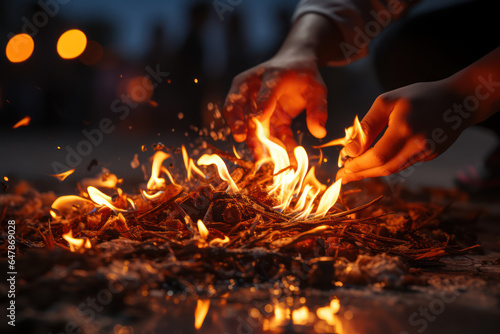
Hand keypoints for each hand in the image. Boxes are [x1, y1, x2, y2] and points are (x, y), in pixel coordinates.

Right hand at [223, 54, 327, 157]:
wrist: (293, 65)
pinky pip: (258, 131)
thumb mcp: (317, 90)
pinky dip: (267, 145)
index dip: (262, 107)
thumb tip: (319, 133)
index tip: (259, 121)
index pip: (264, 93)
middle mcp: (254, 86)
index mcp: (273, 76)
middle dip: (247, 131)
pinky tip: (279, 158)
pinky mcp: (255, 114)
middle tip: (254, 149)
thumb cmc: (304, 76)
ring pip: (242, 121)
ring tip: (260, 159)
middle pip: (242, 108)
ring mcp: (250, 100)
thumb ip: (318, 109)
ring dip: (252, 141)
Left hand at [337, 80, 469, 182]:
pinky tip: (374, 162)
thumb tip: (350, 150)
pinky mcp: (431, 155)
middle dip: (361, 174)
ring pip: (394, 169)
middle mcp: (418, 144)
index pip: (377, 156)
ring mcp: (427, 152)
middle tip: (343, 176)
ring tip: (354, 172)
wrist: (458, 100)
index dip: (358, 166)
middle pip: (385, 168)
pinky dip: (386, 164)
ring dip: (372, 172)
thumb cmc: (418, 96)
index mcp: (405, 128)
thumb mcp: (387, 102)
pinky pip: (403, 163)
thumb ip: (367, 126)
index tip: (342, 169)